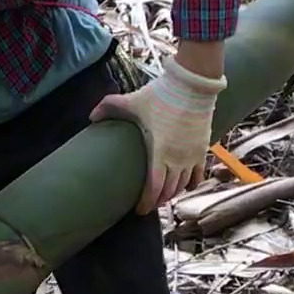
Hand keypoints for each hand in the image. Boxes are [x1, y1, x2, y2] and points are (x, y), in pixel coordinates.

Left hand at [90, 55, 225, 213]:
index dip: (146, 203)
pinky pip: (198, 175)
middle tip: (148, 204)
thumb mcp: (133, 101)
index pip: (153, 189)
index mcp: (159, 153)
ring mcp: (192, 156)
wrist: (193, 83)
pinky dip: (191, 184)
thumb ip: (108, 107)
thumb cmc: (162, 94)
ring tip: (163, 196)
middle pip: (168, 191)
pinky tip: (185, 186)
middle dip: (158, 201)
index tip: (139, 210)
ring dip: (173, 194)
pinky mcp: (203, 149)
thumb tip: (90, 116)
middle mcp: (178, 160)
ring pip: (183, 186)